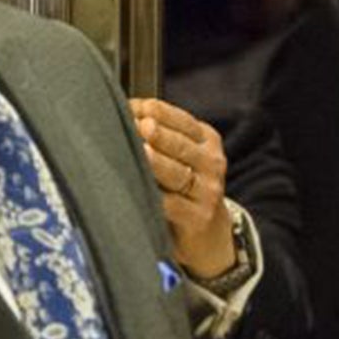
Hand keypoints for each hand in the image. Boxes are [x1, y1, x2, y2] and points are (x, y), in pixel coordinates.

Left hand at [129, 97, 235, 279]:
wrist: (207, 232)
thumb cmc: (183, 187)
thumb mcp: (183, 155)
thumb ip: (161, 134)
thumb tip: (126, 111)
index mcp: (208, 141)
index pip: (182, 121)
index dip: (157, 112)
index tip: (133, 107)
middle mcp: (211, 163)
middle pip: (180, 145)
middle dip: (158, 134)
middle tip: (139, 124)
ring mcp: (207, 191)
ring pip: (177, 173)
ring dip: (156, 162)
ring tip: (142, 151)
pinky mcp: (196, 217)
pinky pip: (171, 204)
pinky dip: (154, 196)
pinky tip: (137, 188)